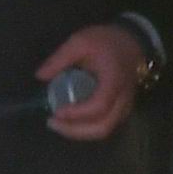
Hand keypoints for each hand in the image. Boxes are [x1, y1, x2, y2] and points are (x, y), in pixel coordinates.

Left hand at [36, 22, 149, 143]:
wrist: (132, 41)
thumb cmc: (106, 41)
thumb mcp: (80, 41)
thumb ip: (59, 58)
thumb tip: (40, 76)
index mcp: (114, 80)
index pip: (99, 105)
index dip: (77, 113)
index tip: (57, 111)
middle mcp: (123, 97)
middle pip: (103, 126)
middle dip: (75, 130)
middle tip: (52, 122)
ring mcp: (124, 105)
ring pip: (105, 130)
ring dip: (79, 132)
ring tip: (57, 124)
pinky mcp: (121, 109)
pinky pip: (105, 126)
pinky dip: (86, 129)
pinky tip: (70, 122)